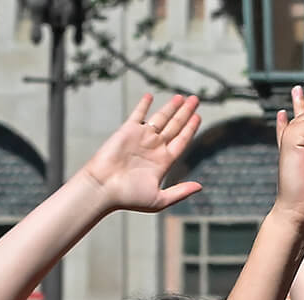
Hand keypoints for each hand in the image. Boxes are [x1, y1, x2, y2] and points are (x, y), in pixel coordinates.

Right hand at [75, 93, 203, 214]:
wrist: (103, 188)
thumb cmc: (128, 197)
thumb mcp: (159, 199)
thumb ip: (180, 192)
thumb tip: (200, 187)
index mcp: (163, 161)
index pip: (181, 140)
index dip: (190, 128)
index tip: (198, 117)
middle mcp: (154, 148)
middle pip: (174, 126)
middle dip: (185, 113)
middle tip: (195, 99)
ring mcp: (141, 138)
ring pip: (160, 118)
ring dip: (170, 107)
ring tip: (181, 97)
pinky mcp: (128, 131)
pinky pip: (138, 114)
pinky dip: (144, 105)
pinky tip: (150, 95)